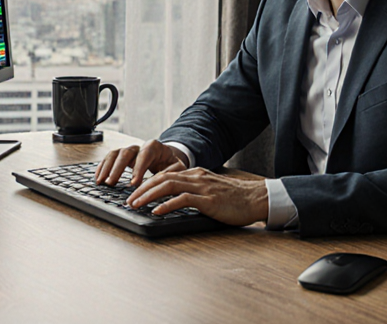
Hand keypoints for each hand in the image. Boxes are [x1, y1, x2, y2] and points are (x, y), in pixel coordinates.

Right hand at [94, 139, 188, 186]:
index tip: (134, 183)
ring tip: (101, 182)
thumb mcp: (178, 168)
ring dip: (106, 168)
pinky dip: (103, 167)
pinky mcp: (122, 157)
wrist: (168, 157)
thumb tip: (161, 180)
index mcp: (154, 147)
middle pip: (125, 153)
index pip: (144, 155)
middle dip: (117, 169)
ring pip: (114, 154)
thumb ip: (171, 172)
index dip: (138, 169)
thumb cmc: (172, 163)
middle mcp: (139, 146)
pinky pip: (109, 158)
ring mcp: (129, 151)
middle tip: (111, 183)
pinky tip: (98, 177)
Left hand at [126, 168, 268, 226]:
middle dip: (142, 188)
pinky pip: (183, 199)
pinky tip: (157, 211)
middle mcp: (197, 177)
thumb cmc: (236, 199)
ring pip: (169, 186)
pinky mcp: (209, 200)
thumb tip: (175, 201)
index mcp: (196, 174)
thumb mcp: (211, 191)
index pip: (165, 175)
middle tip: (128, 200)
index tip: (135, 193)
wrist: (257, 198)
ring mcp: (202, 188)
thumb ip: (195, 192)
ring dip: (149, 195)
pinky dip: (167, 205)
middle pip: (162, 178)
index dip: (147, 183)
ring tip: (136, 204)